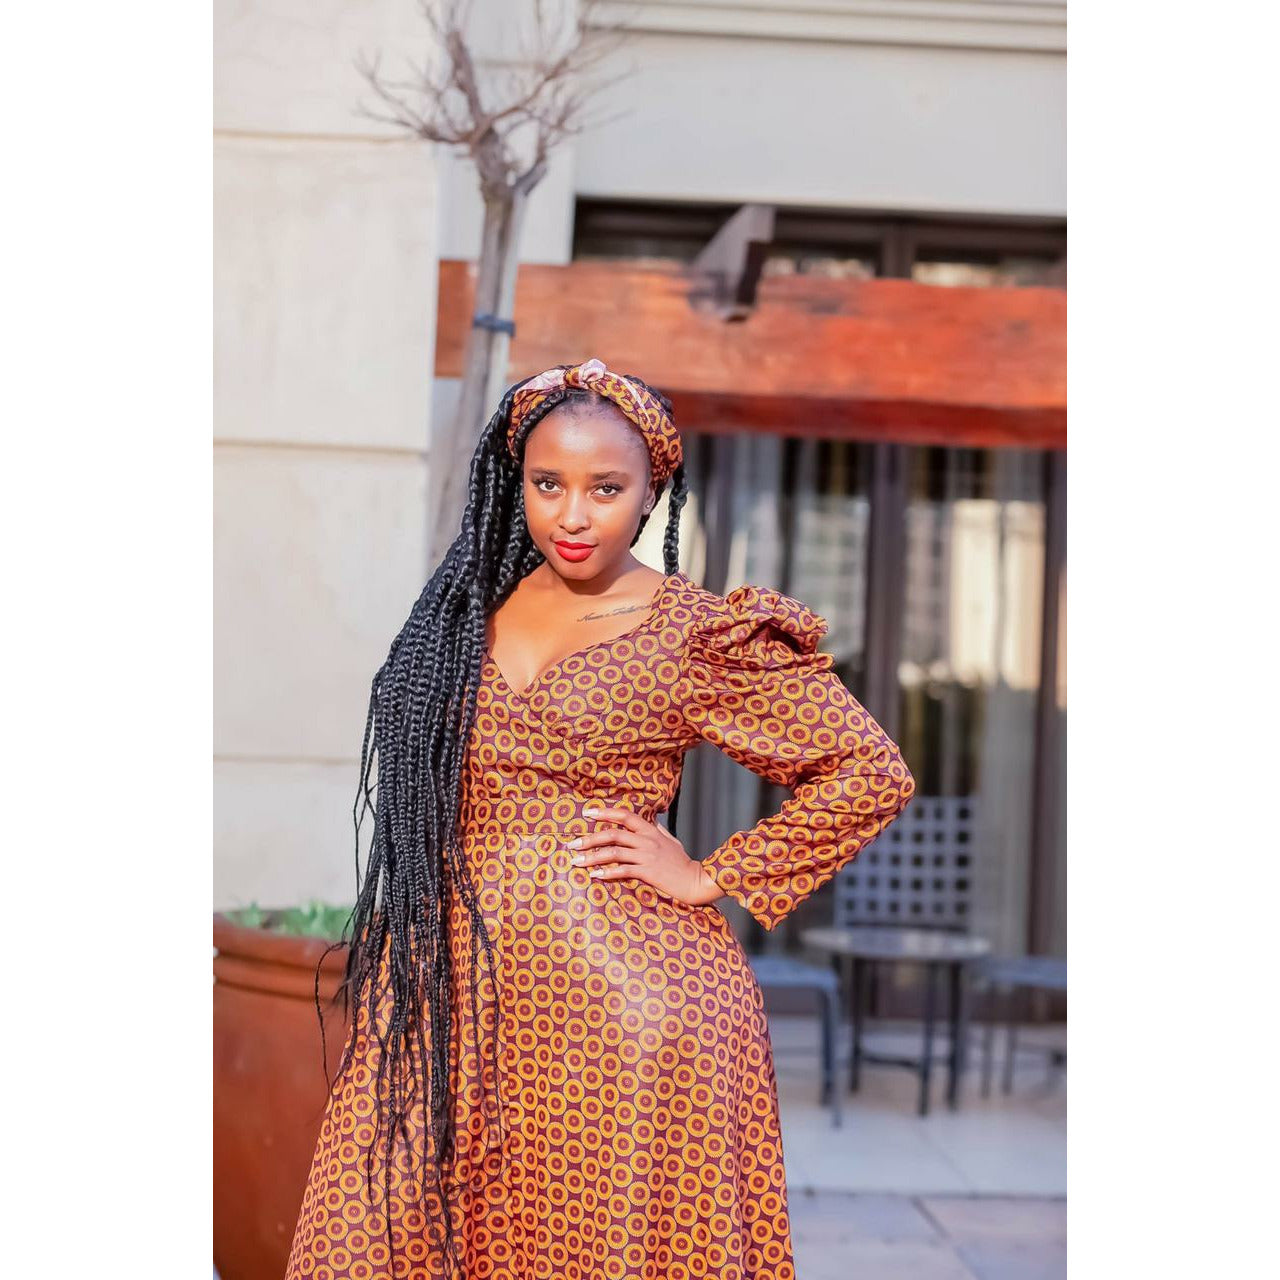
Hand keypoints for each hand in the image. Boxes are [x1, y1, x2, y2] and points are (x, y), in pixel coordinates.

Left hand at [569, 805, 723, 906]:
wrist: (696, 881)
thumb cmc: (683, 862)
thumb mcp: (671, 841)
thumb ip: (658, 830)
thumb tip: (652, 821)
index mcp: (651, 831)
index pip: (624, 815)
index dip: (604, 813)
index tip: (586, 813)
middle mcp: (647, 840)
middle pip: (613, 834)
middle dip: (589, 838)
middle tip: (572, 844)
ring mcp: (647, 856)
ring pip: (613, 853)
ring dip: (592, 857)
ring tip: (576, 862)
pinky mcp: (648, 872)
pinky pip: (623, 871)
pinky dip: (607, 873)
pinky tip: (595, 876)